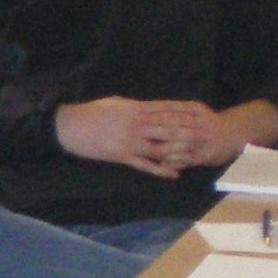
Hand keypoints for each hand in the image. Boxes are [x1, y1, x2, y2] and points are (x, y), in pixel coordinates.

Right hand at [56, 97, 215, 176]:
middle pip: (168, 127)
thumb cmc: (90, 112)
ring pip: (161, 146)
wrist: (70, 126)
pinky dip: (161, 170)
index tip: (199, 113)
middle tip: (207, 133)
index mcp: (135, 109)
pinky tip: (174, 174)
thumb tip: (146, 107)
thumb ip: (133, 106)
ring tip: (197, 154)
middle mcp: (136, 125)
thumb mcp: (114, 103)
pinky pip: (146, 165)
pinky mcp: (122, 156)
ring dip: (180, 151)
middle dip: (189, 131)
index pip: (165, 110)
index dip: (183, 112)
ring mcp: (130, 141)